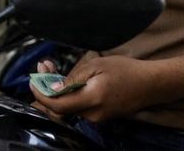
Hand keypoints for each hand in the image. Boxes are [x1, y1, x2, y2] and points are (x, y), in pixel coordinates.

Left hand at [30, 55, 163, 122]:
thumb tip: (53, 88)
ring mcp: (97, 117)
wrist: (151, 84)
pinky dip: (69, 93)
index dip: (41, 95)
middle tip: (42, 67)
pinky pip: (79, 106)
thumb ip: (73, 78)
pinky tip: (67, 79)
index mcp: (92, 100)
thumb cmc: (126, 70)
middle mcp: (93, 114)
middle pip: (61, 107)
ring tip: (51, 67)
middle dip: (47, 87)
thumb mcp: (97, 65)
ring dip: (57, 89)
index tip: (32, 81)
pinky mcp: (100, 115)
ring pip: (69, 106)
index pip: (58, 105)